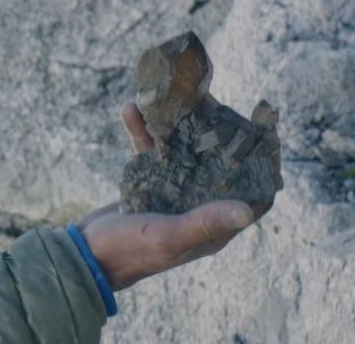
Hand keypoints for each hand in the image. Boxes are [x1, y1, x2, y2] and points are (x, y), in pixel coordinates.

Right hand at [76, 104, 258, 290]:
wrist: (86, 256)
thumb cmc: (129, 252)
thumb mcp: (168, 236)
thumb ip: (204, 221)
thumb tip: (247, 210)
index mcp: (213, 226)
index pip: (252, 195)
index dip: (265, 166)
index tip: (268, 132)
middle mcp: (197, 207)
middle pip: (220, 165)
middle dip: (221, 133)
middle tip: (217, 102)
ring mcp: (172, 194)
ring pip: (184, 152)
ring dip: (177, 126)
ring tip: (171, 97)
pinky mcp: (147, 184)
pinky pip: (150, 151)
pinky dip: (142, 132)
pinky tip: (131, 109)